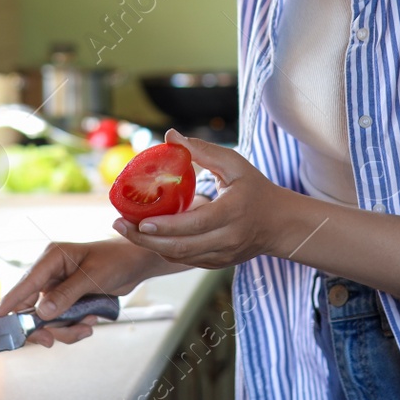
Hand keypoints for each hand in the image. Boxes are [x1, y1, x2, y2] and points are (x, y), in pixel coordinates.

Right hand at [0, 237, 165, 347]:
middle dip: (45, 327)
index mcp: (52, 258)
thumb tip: (41, 313)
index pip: (26, 283)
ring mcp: (57, 288)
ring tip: (88, 326)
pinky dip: (74, 327)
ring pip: (48, 320)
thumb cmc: (116, 261)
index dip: (9, 302)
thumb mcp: (93, 277)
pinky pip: (61, 321)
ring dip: (66, 329)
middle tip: (51, 342)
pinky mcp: (66, 300)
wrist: (136, 264)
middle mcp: (50, 273)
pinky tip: (91, 321)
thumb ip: (67, 295)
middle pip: (32, 307)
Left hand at [112, 130, 292, 269]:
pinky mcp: (217, 264)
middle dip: (146, 239)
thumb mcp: (235, 164)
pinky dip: (164, 250)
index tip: (141, 220)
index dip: (167, 226)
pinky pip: (185, 260)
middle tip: (119, 224)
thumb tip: (169, 135)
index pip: (197, 223)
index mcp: (234, 212)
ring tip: (125, 229)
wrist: (280, 224)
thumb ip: (202, 151)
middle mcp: (229, 239)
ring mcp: (223, 255)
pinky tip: (146, 237)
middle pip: (181, 247)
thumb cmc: (256, 188)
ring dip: (150, 246)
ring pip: (180, 257)